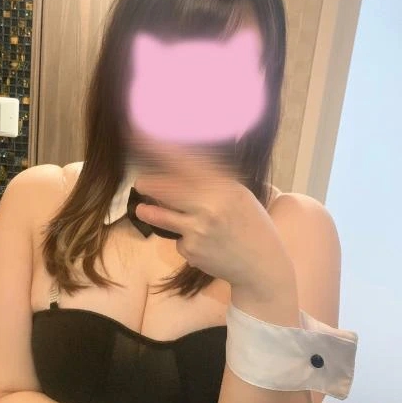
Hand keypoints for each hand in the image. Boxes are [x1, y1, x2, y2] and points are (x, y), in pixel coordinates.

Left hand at [132, 132, 294, 293]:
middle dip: (149, 185)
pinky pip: (178, 239)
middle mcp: (209, 206)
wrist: (261, 264)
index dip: (161, 151)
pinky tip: (201, 243)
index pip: (187, 163)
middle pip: (167, 189)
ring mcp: (198, 230)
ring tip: (141, 209)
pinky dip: (184, 239)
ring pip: (163, 216)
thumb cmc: (251, 225)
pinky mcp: (191, 250)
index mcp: (223, 187)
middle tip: (140, 183)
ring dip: (148, 211)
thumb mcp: (239, 195)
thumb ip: (214, 180)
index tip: (141, 137)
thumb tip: (183, 162)